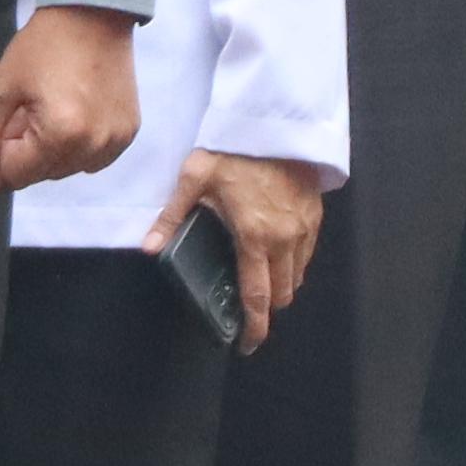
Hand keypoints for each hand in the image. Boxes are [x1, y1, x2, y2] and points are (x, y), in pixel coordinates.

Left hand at [0, 6, 140, 196]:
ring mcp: (115, 141)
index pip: (17, 175)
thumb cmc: (43, 45)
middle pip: (43, 176)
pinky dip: (79, 145)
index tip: (11, 117)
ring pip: (67, 170)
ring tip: (55, 108)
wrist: (94, 14)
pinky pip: (93, 158)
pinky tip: (77, 113)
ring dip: (53, 150)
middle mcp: (93, 146)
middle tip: (32, 107)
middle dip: (28, 150)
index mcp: (61, 134)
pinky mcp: (128, 133)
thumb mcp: (2, 88)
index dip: (3, 150)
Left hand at [164, 147, 328, 335]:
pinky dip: (293, 263)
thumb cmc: (235, 149)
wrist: (277, 121)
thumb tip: (150, 247)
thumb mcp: (195, 178)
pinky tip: (275, 251)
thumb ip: (173, 216)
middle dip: (267, 308)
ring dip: (281, 285)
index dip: (255, 327)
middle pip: (283, 293)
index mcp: (255, 238)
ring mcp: (304, 228)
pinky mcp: (315, 214)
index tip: (247, 345)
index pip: (258, 297)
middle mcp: (285, 239)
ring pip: (298, 275)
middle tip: (247, 308)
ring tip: (260, 280)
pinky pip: (307, 253)